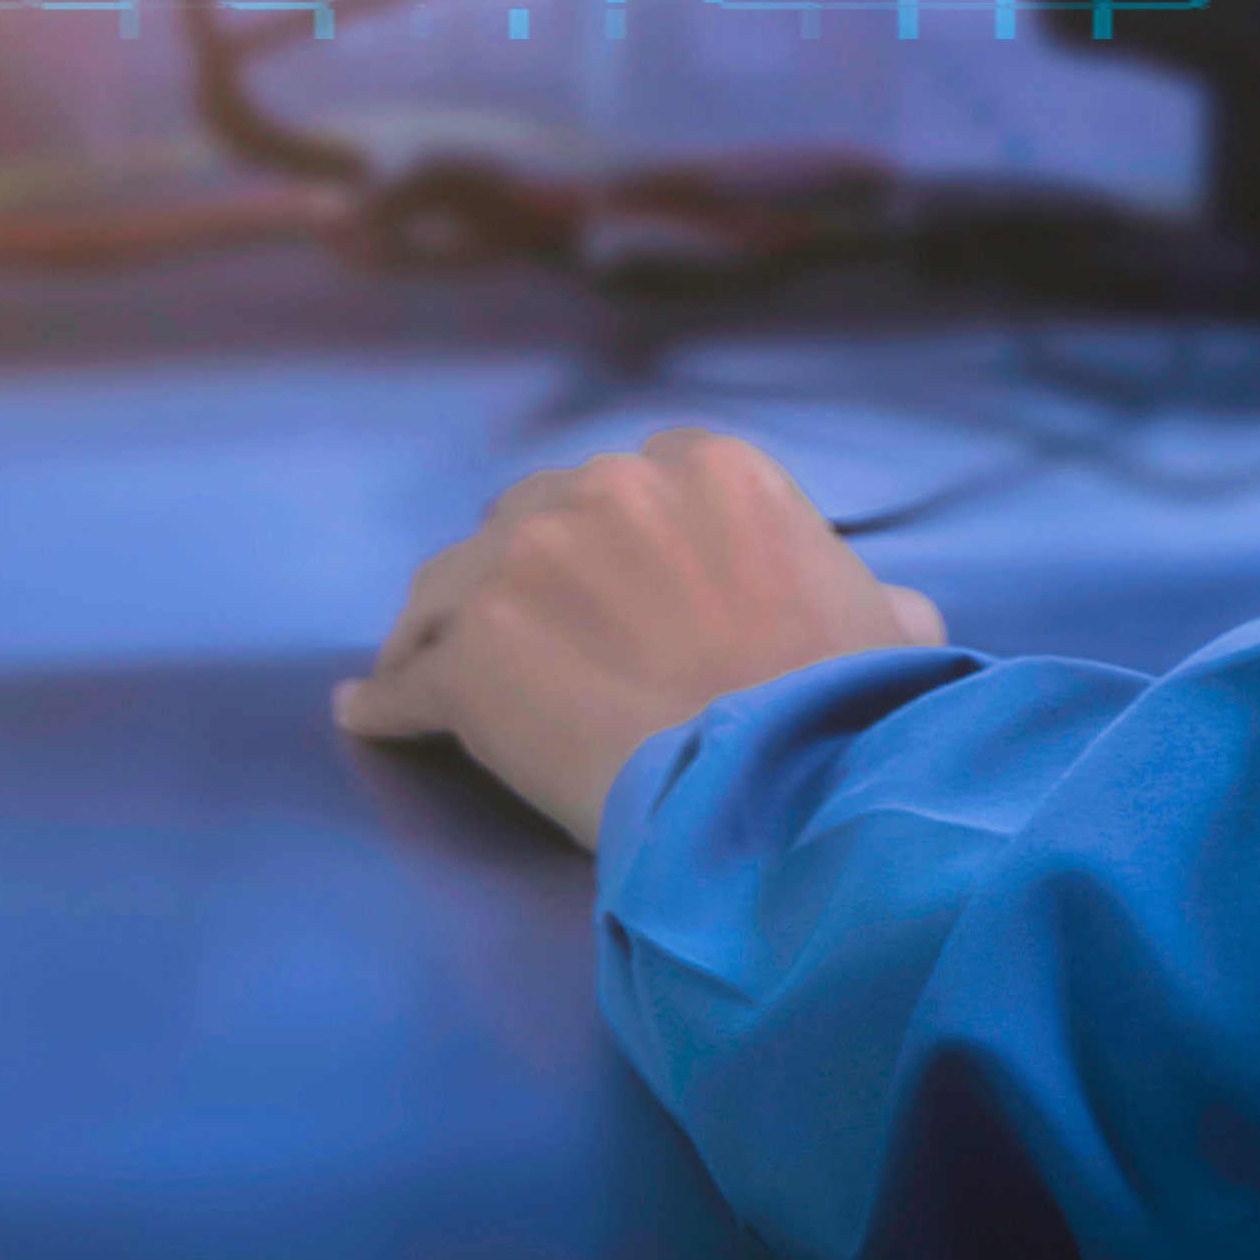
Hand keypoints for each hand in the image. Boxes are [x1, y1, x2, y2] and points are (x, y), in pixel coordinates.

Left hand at [338, 426, 946, 849]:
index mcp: (714, 469)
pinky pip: (409, 682)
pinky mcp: (472, 653)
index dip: (617, 536)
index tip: (611, 585)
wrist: (779, 790)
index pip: (637, 478)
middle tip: (533, 634)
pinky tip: (369, 718)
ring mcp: (530, 564)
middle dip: (528, 569)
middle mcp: (612, 489)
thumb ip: (866, 593)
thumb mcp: (890, 625)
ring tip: (425, 666)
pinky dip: (388, 702)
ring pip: (451, 584)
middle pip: (530, 515)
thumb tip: (883, 609)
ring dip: (442, 624)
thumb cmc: (846, 712)